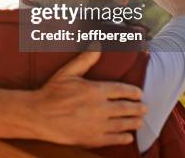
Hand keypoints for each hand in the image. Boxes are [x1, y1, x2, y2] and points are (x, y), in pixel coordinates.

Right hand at [28, 51, 146, 146]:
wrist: (39, 115)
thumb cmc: (52, 92)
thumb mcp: (68, 72)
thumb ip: (85, 59)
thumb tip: (96, 45)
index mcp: (95, 90)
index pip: (122, 90)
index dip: (133, 92)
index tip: (139, 94)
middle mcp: (100, 108)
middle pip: (126, 108)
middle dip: (138, 108)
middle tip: (145, 108)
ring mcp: (98, 125)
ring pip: (123, 124)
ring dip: (134, 122)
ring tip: (140, 121)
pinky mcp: (93, 139)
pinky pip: (114, 139)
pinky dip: (123, 137)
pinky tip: (127, 136)